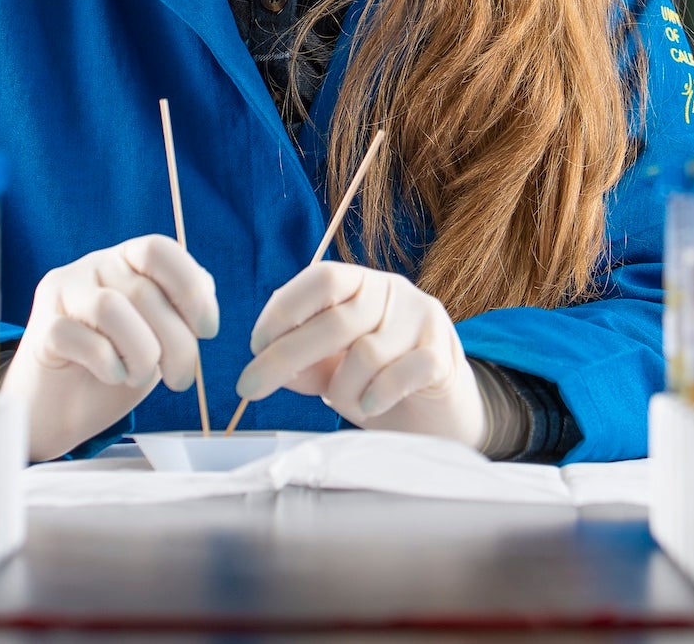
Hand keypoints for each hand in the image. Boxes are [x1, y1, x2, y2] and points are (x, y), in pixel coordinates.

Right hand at [2, 235, 218, 461]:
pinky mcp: (41, 330)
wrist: (63, 408)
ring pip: (111, 308)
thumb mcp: (160, 334)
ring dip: (141, 353)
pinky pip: (81, 338)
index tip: (208, 331)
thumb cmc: (117, 365)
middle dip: (176, 342)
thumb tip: (204, 291)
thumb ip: (180, 306)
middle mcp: (92, 266)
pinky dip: (108, 364)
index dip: (191, 289)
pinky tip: (113, 376)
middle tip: (181, 380)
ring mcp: (62, 294)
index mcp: (125, 259)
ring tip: (141, 375)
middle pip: (143, 290)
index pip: (158, 250)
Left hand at [236, 264, 486, 449]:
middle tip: (250, 388)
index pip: (322, 278)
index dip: (284, 310)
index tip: (255, 346)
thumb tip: (268, 363)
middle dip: (286, 356)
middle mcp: (395, 293)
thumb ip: (303, 364)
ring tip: (351, 403)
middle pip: (336, 319)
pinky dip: (377, 397)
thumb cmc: (376, 384)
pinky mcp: (443, 355)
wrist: (437, 415)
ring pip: (366, 354)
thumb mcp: (331, 371)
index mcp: (363, 284)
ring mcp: (424, 321)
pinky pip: (400, 374)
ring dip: (344, 390)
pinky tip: (372, 406)